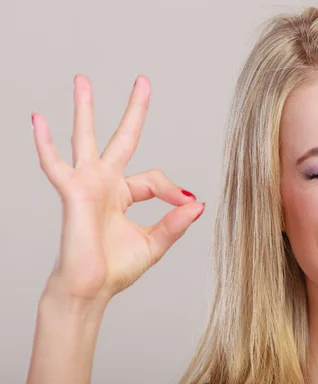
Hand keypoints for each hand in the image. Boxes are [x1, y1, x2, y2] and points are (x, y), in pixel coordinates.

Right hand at [32, 75, 204, 304]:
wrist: (90, 289)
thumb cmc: (116, 268)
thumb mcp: (155, 243)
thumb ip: (175, 223)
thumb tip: (198, 203)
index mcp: (124, 194)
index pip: (154, 177)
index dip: (171, 188)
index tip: (184, 203)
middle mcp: (105, 183)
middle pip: (122, 138)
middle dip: (133, 110)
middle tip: (143, 80)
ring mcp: (87, 185)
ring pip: (86, 138)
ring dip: (85, 109)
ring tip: (83, 81)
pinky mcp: (72, 193)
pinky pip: (55, 164)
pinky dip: (46, 143)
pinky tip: (39, 119)